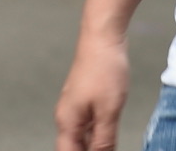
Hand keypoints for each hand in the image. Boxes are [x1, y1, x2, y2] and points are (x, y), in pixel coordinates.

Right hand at [53, 28, 128, 150]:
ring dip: (92, 146)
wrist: (102, 37)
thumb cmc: (104, 68)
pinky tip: (108, 135)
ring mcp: (74, 107)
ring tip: (109, 147)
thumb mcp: (109, 110)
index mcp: (67, 122)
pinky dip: (96, 134)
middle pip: (73, 148)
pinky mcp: (84, 99)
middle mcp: (66, 116)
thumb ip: (104, 139)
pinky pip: (87, 125)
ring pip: (80, 138)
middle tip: (107, 150)